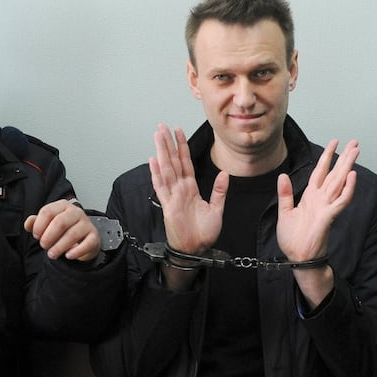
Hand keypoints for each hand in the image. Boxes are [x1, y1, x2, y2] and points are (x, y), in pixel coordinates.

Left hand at [24, 199, 100, 261]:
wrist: (83, 239)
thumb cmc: (64, 230)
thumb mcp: (48, 224)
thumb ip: (36, 223)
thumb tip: (28, 223)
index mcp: (62, 206)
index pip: (47, 211)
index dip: (39, 225)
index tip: (36, 236)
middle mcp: (76, 212)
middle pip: (60, 222)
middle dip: (48, 237)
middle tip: (44, 246)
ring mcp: (86, 224)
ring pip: (72, 234)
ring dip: (59, 247)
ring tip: (52, 254)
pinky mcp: (94, 236)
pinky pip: (86, 244)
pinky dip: (76, 252)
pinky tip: (68, 256)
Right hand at [149, 123, 227, 253]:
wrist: (196, 249)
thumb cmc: (204, 233)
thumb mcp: (217, 209)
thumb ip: (219, 191)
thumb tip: (224, 173)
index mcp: (190, 188)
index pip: (185, 163)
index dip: (181, 146)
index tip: (178, 131)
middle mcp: (179, 189)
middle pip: (172, 161)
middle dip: (167, 143)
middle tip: (162, 126)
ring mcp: (172, 196)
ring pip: (165, 169)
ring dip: (161, 152)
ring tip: (157, 136)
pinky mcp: (168, 206)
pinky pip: (161, 187)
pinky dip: (156, 174)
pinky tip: (152, 160)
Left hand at [276, 139, 357, 261]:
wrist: (297, 256)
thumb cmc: (293, 238)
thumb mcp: (284, 212)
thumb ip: (285, 194)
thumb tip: (282, 175)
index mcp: (310, 197)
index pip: (320, 172)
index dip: (327, 157)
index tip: (334, 143)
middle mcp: (321, 199)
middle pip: (335, 174)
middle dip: (344, 157)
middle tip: (354, 142)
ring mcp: (326, 207)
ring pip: (340, 182)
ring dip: (348, 167)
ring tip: (356, 151)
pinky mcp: (328, 216)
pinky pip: (340, 201)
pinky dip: (347, 189)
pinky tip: (351, 176)